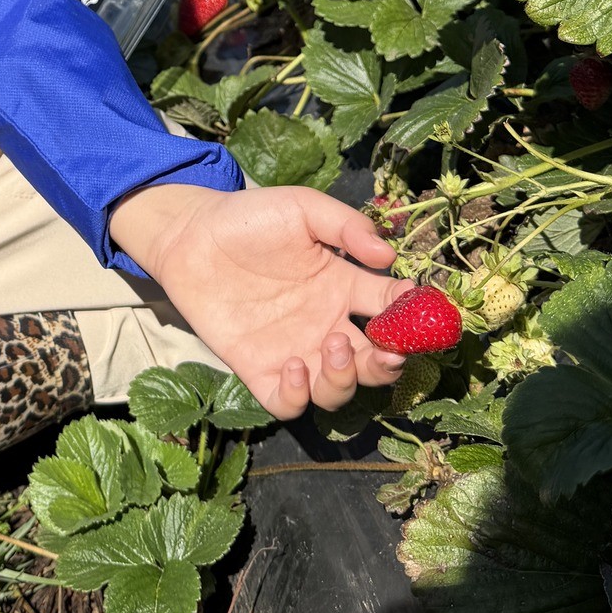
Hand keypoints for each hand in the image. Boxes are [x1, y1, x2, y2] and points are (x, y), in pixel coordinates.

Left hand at [108, 181, 409, 418]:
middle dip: (388, 363)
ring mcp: (294, 350)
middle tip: (388, 351)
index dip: (412, 315)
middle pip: (373, 363)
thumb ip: (345, 226)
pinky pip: (289, 404)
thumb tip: (389, 255)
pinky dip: (298, 396)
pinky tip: (293, 365)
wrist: (191, 235)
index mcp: (343, 286)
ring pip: (337, 390)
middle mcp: (326, 324)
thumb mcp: (302, 208)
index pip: (391, 309)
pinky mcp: (259, 370)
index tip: (421, 311)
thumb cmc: (251, 218)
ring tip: (334, 346)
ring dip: (346, 379)